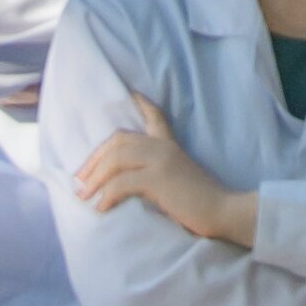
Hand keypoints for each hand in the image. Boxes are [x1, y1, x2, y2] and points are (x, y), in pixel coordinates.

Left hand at [77, 94, 252, 244]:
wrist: (224, 211)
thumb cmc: (202, 203)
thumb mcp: (181, 179)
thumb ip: (159, 173)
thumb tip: (131, 183)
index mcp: (170, 146)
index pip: (155, 118)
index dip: (141, 105)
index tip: (131, 94)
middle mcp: (163, 148)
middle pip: (118, 141)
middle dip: (94, 159)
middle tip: (80, 179)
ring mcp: (161, 161)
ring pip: (115, 159)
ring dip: (94, 178)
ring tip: (84, 195)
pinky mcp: (158, 178)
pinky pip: (121, 183)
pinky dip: (107, 195)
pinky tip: (101, 208)